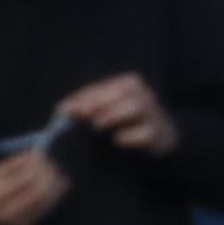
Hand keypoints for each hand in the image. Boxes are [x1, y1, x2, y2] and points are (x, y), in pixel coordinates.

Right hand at [0, 148, 68, 224]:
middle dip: (49, 173)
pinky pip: (46, 209)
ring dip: (56, 184)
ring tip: (56, 172)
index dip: (38, 162)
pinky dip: (54, 196)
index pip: (27, 176)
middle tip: (50, 162)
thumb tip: (35, 154)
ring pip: (47, 200)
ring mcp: (18, 223)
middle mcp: (8, 211)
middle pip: (41, 189)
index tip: (40, 152)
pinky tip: (58, 186)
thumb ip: (11, 165)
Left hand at [57, 71, 176, 153]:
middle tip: (80, 115)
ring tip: (97, 125)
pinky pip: (146, 133)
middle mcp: (142, 94)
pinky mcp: (157, 134)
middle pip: (121, 92)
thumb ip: (89, 108)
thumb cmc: (126, 123)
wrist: (161, 138)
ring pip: (136, 106)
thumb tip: (61, 111)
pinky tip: (116, 140)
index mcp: (128, 84)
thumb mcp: (108, 111)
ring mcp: (153, 113)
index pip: (101, 87)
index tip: (63, 110)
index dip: (81, 97)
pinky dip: (130, 136)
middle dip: (98, 102)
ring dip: (114, 115)